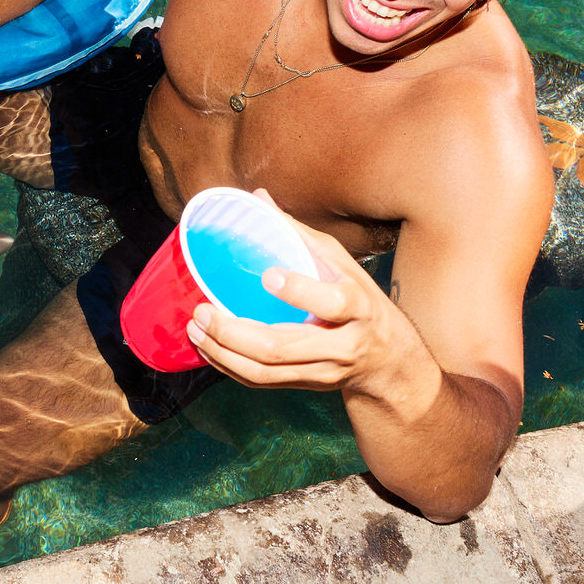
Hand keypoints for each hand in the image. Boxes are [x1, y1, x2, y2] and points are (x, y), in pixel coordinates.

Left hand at [185, 191, 439, 414]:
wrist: (388, 362)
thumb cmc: (362, 301)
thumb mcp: (343, 263)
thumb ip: (299, 234)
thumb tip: (257, 198)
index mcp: (358, 308)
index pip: (334, 303)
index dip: (300, 291)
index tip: (267, 275)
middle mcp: (342, 345)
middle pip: (282, 347)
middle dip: (234, 333)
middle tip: (202, 311)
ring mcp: (321, 372)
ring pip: (265, 372)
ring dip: (222, 353)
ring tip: (195, 329)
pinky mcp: (305, 386)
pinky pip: (260, 382)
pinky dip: (228, 367)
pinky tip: (207, 348)